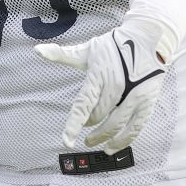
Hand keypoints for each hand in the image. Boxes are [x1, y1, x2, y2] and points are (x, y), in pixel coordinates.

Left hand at [35, 16, 179, 154]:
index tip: (67, 141)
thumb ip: (62, 55)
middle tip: (83, 127)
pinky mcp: (147, 101)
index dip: (74, 124)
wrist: (149, 38)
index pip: (84, 104)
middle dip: (88, 124)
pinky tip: (112, 147)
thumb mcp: (87, 50)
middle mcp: (117, 86)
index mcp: (99, 75)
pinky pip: (135, 127)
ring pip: (116, 125)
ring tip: (92, 142)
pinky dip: (124, 140)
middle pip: (99, 116)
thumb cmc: (114, 45)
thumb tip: (37, 50)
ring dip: (103, 137)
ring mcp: (134, 95)